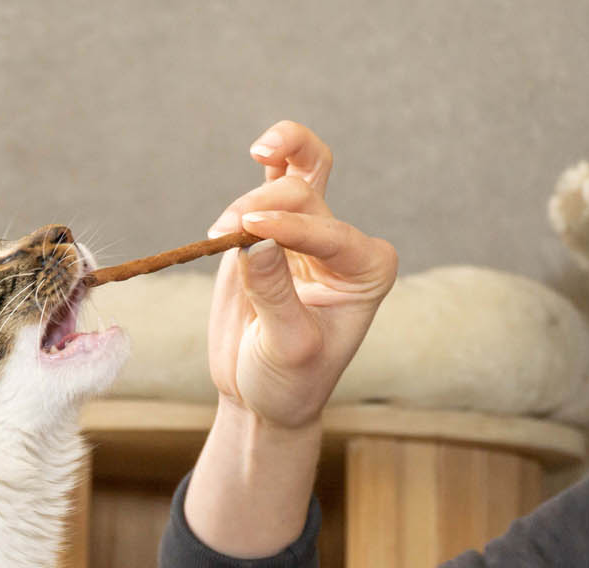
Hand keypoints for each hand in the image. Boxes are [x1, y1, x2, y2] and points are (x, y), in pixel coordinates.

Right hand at [206, 121, 397, 429]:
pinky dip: (275, 156)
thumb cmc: (289, 380)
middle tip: (226, 232)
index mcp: (367, 271)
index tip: (249, 231)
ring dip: (255, 193)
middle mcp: (344, 246)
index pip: (328, 234)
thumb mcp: (287, 346)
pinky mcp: (272, 229)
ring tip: (221, 229)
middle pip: (306, 198)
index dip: (288, 228)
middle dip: (263, 208)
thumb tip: (253, 239)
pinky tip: (262, 149)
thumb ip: (274, 292)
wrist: (263, 396)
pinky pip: (281, 176)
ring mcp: (307, 233)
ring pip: (295, 177)